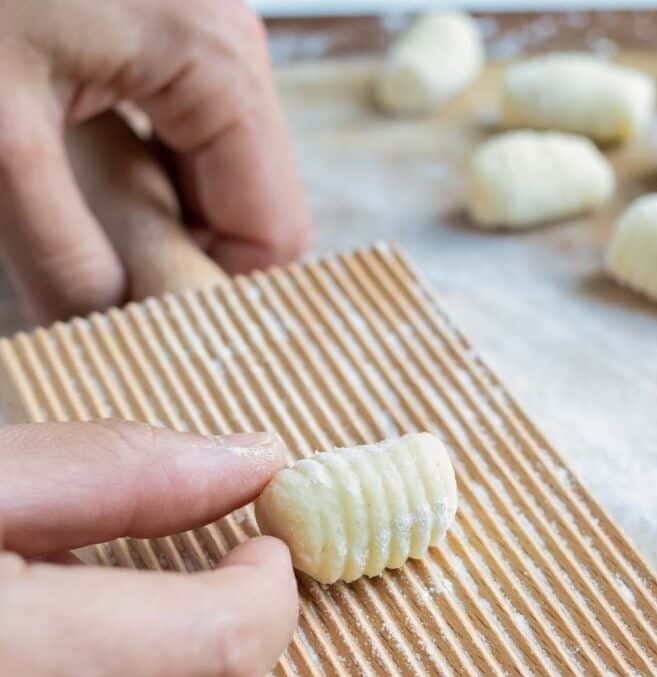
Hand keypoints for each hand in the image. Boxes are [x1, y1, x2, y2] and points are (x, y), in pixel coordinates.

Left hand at [0, 0, 310, 323]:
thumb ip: (62, 253)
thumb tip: (105, 333)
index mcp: (219, 67)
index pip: (273, 238)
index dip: (214, 300)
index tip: (146, 327)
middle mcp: (231, 51)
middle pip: (250, 212)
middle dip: (181, 263)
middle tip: (102, 284)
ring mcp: (200, 42)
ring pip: (214, 184)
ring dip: (154, 228)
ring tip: (77, 225)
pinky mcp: (162, 41)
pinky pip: (179, 145)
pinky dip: (139, 187)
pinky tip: (78, 181)